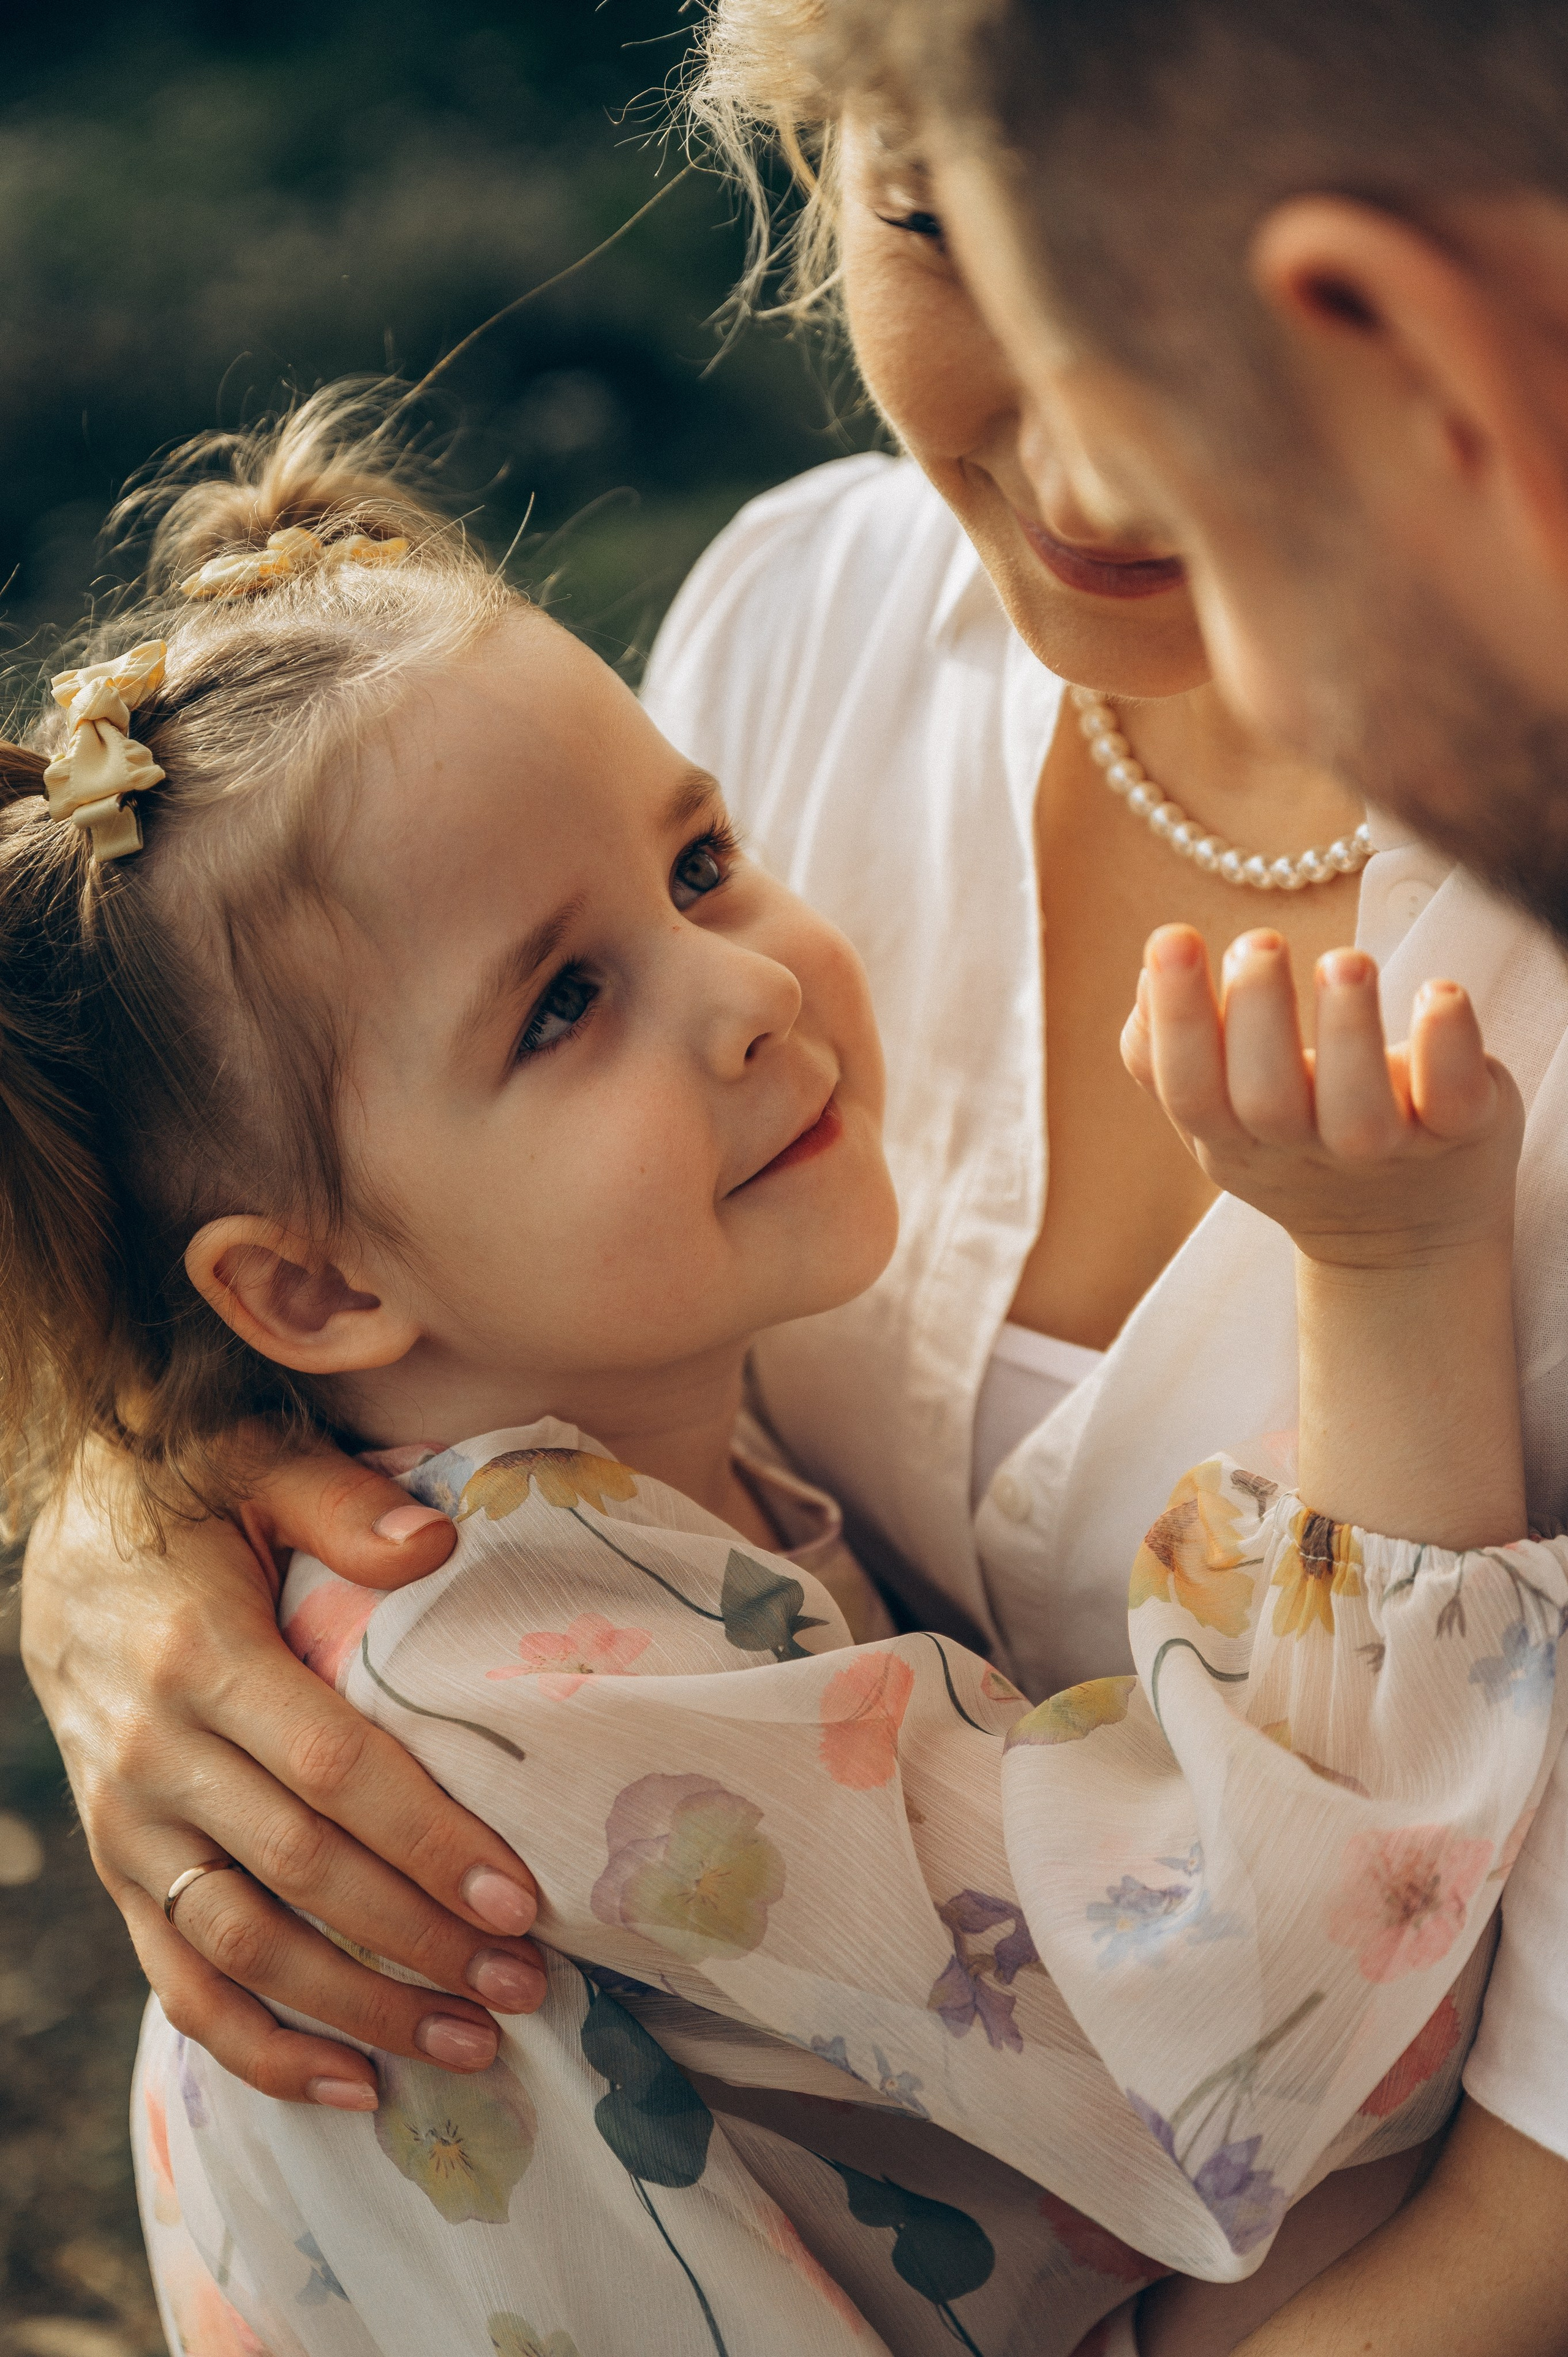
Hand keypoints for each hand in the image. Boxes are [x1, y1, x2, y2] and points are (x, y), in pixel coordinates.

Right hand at [21, 1435, 545, 2110]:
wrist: (64, 1535)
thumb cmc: (187, 1489)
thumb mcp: (254, 1459)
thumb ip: (341, 1501)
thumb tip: (437, 1540)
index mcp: (199, 1653)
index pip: (330, 1770)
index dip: (426, 1841)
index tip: (519, 1897)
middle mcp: (154, 1753)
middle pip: (300, 1873)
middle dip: (419, 1941)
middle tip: (527, 1983)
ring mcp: (128, 1823)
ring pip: (243, 1947)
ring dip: (358, 2009)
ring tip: (470, 2043)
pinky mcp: (119, 1868)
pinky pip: (179, 1980)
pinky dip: (257, 2048)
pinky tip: (349, 2087)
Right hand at [1120, 925, 1523, 1269]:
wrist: (1403, 1236)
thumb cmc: (1300, 1143)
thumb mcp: (1222, 1116)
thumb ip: (1170, 1055)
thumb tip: (1148, 976)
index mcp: (1236, 1139)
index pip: (1188, 1088)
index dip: (1175, 1020)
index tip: (1173, 937)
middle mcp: (1306, 1150)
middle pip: (1265, 1100)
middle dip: (1255, 1014)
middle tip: (1258, 942)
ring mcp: (1387, 1150)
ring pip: (1358, 1111)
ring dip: (1347, 1032)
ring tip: (1343, 961)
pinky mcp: (1463, 1132)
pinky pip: (1456, 1098)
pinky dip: (1447, 1046)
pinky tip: (1438, 995)